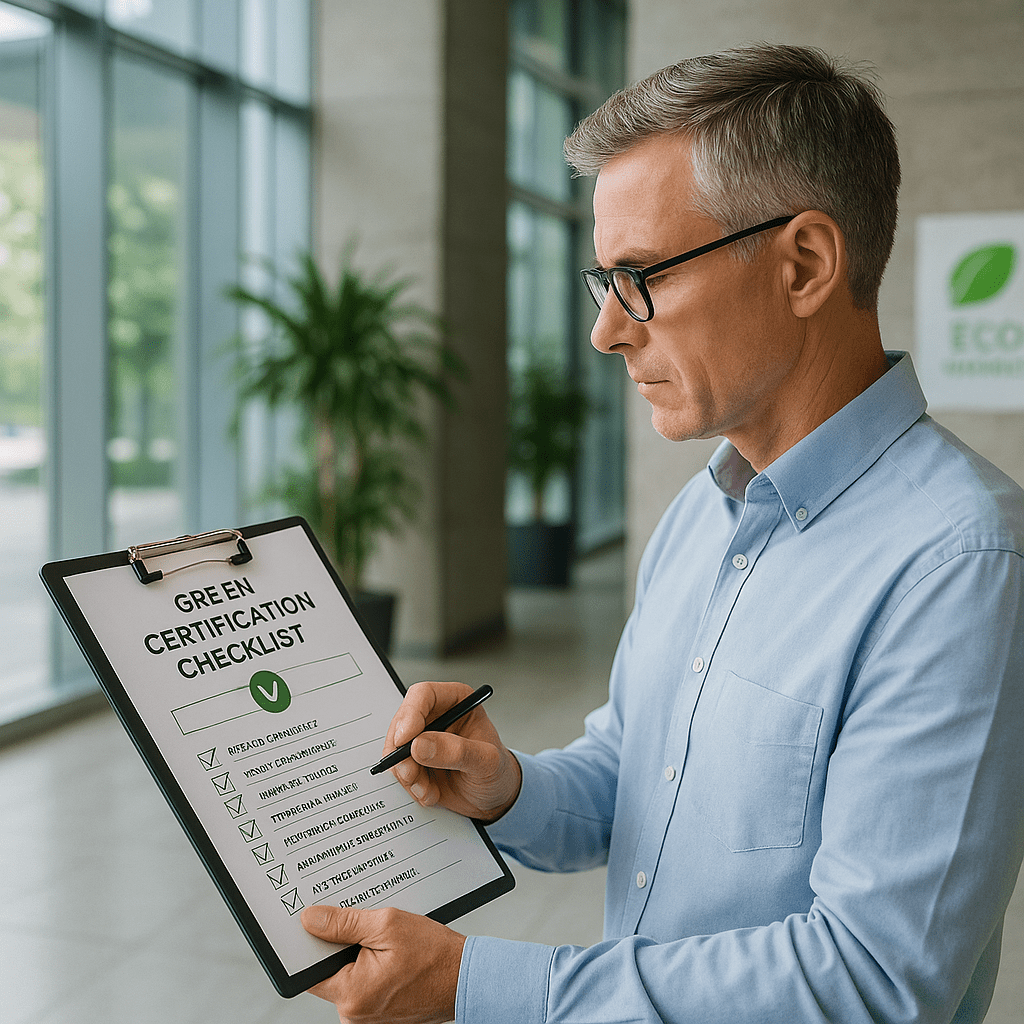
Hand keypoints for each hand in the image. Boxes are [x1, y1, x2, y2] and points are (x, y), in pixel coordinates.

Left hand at [302, 904, 464, 1023]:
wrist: (466, 977)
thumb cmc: (434, 955)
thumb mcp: (387, 925)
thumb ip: (344, 922)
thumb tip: (312, 920)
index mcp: (353, 993)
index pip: (311, 969)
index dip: (312, 943)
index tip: (317, 922)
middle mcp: (355, 1014)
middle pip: (330, 971)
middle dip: (342, 945)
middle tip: (363, 925)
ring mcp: (368, 1017)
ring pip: (349, 977)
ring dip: (359, 955)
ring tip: (384, 940)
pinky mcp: (379, 1013)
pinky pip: (364, 985)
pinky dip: (371, 967)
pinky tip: (390, 954)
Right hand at [385, 681, 521, 821]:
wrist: (494, 798)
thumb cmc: (497, 771)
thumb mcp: (486, 761)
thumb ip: (457, 751)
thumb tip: (420, 745)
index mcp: (457, 701)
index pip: (424, 694)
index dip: (410, 714)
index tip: (405, 740)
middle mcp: (436, 715)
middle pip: (402, 721)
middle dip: (402, 752)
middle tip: (411, 774)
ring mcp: (423, 738)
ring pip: (395, 747)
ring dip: (407, 773)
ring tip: (427, 789)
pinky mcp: (415, 760)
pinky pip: (397, 768)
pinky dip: (409, 785)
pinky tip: (429, 792)